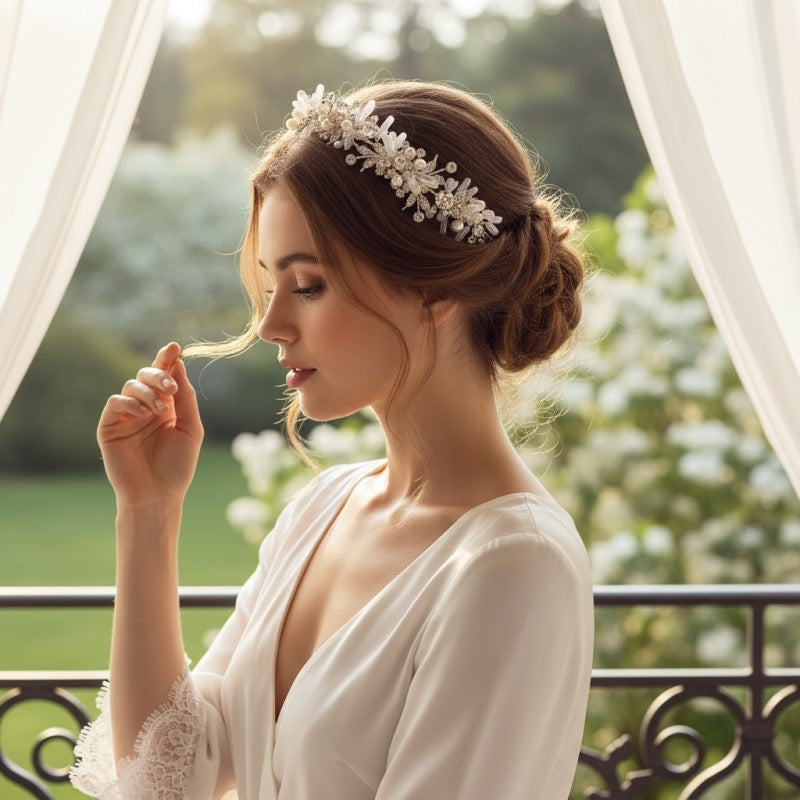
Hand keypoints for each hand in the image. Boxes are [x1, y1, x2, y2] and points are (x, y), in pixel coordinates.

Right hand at [98, 343, 203, 508]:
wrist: (158, 494)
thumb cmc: (177, 466)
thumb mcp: (190, 428)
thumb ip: (186, 398)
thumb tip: (178, 365)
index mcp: (167, 406)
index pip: (165, 376)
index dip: (167, 359)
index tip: (174, 346)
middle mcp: (145, 407)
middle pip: (146, 375)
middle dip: (158, 374)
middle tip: (170, 388)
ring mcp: (126, 416)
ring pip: (131, 385)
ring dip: (147, 392)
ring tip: (159, 410)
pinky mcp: (109, 427)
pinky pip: (114, 402)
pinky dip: (129, 402)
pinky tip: (143, 414)